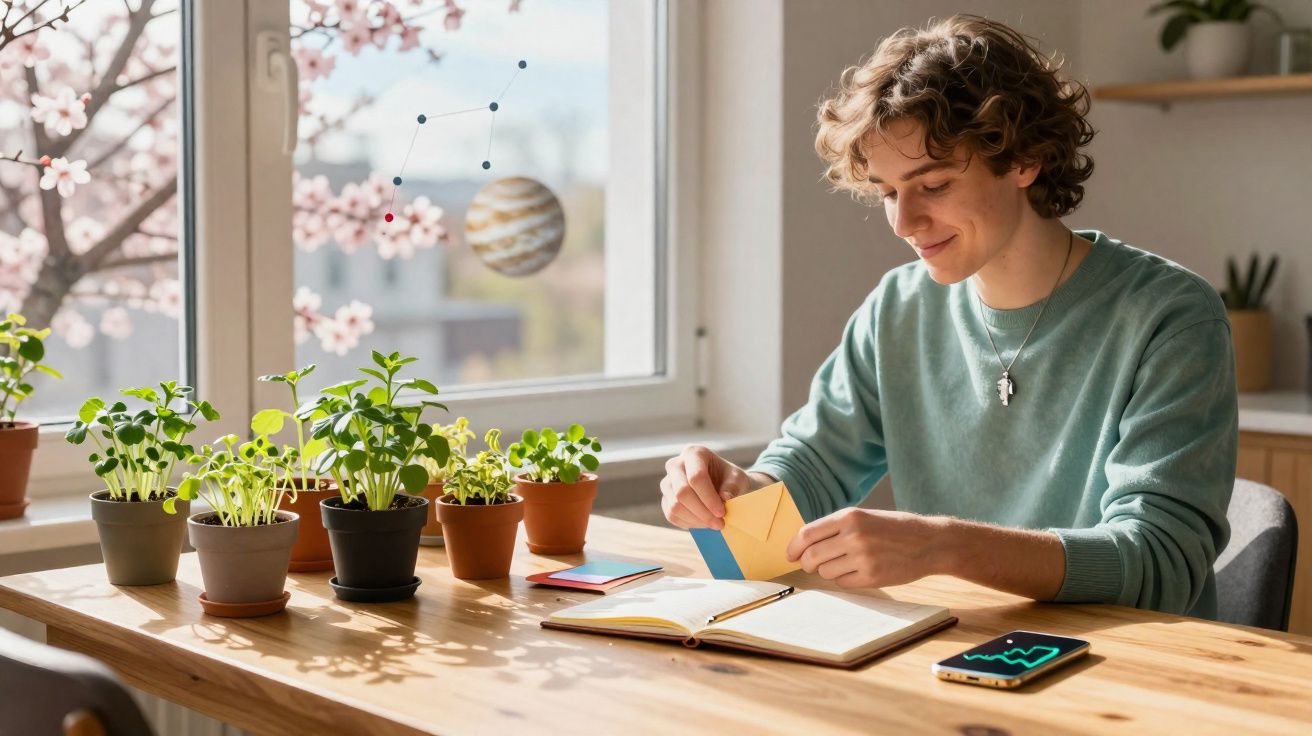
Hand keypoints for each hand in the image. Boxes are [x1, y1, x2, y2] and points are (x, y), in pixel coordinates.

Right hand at [660, 445, 754, 529]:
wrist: (722, 484)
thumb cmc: (730, 479)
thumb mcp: (738, 478)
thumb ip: (733, 486)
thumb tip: (725, 497)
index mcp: (693, 453)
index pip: (696, 477)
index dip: (709, 498)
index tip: (722, 512)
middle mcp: (675, 465)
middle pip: (682, 492)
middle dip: (702, 512)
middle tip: (719, 523)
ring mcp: (667, 482)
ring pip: (675, 506)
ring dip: (696, 520)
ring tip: (714, 523)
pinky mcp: (665, 498)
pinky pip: (672, 515)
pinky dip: (689, 523)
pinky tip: (703, 523)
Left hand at [785, 508, 950, 588]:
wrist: (929, 542)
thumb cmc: (893, 528)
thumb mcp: (864, 517)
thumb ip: (835, 527)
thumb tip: (803, 544)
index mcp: (850, 516)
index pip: (807, 534)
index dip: (794, 547)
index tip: (790, 555)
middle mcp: (853, 535)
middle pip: (811, 557)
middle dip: (807, 563)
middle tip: (811, 565)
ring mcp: (863, 557)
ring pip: (825, 572)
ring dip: (828, 571)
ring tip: (845, 563)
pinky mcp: (872, 577)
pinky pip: (842, 582)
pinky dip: (844, 579)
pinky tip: (858, 571)